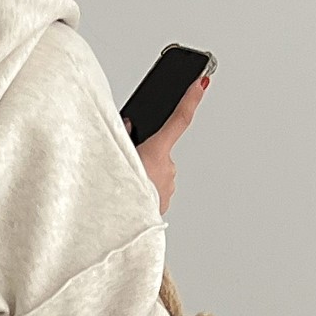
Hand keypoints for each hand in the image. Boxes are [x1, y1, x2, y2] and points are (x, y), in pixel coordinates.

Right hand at [127, 75, 209, 214]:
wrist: (120, 232)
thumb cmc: (115, 197)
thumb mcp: (114, 158)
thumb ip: (124, 139)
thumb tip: (129, 128)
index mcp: (156, 153)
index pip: (179, 120)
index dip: (191, 99)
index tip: (201, 83)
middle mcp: (168, 169)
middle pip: (160, 151)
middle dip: (146, 155)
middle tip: (129, 165)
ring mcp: (168, 188)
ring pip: (158, 172)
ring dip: (145, 175)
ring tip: (127, 186)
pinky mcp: (164, 204)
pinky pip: (156, 190)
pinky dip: (146, 190)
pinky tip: (132, 197)